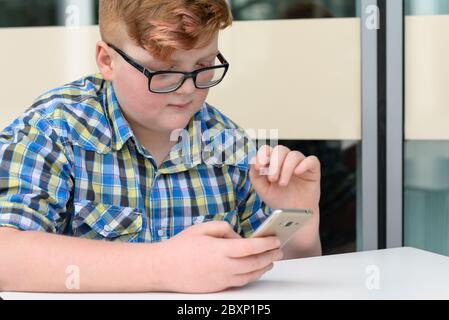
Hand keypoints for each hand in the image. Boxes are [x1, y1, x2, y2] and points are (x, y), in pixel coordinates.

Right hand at [159, 221, 282, 292]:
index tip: (275, 239)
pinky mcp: (217, 288)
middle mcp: (223, 267)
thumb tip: (240, 237)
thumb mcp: (202, 228)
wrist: (163, 268)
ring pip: (250, 276)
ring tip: (271, 260)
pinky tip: (255, 270)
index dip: (266, 243)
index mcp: (220, 250)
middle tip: (279, 250)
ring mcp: (221, 280)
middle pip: (255, 263)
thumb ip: (225, 229)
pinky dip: (252, 276)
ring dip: (264, 268)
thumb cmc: (180, 247)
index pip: (250, 247)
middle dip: (270, 256)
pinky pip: (240, 282)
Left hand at [249, 145, 320, 210]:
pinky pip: (311, 160)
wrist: (294, 213)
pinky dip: (303, 165)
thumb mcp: (262, 189)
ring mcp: (300, 163)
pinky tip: (298, 173)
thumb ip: (255, 175)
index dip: (262, 155)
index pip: (267, 150)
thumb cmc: (278, 199)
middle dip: (274, 164)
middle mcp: (286, 160)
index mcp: (273, 162)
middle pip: (280, 150)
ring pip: (294, 155)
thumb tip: (253, 160)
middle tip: (272, 179)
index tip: (259, 167)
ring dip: (286, 168)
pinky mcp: (313, 169)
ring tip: (283, 184)